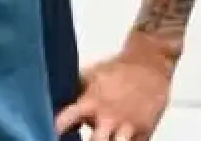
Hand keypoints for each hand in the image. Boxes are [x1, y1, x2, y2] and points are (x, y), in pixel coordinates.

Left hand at [53, 46, 171, 140]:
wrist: (150, 66)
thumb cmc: (116, 71)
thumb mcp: (90, 76)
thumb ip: (73, 93)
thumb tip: (50, 102)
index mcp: (91, 102)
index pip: (67, 120)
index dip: (57, 128)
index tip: (49, 133)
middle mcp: (109, 117)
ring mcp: (127, 128)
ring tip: (100, 139)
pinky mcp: (144, 134)